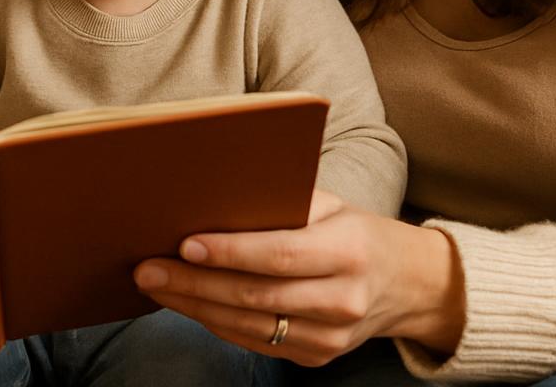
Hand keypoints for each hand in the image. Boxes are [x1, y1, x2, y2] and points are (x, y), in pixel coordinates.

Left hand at [133, 190, 464, 366]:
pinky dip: (216, 323)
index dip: (230, 253)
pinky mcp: (317, 357)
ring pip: (250, 326)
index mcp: (349, 250)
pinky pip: (256, 342)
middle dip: (194, 283)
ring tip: (156, 286)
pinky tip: (188, 304)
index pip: (280, 254)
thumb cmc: (355, 231)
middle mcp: (343, 299)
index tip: (186, 244)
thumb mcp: (332, 206)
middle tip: (148, 268)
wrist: (407, 284)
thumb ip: (283, 204)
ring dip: (195, 307)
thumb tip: (214, 199)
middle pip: (256, 296)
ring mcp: (331, 336)